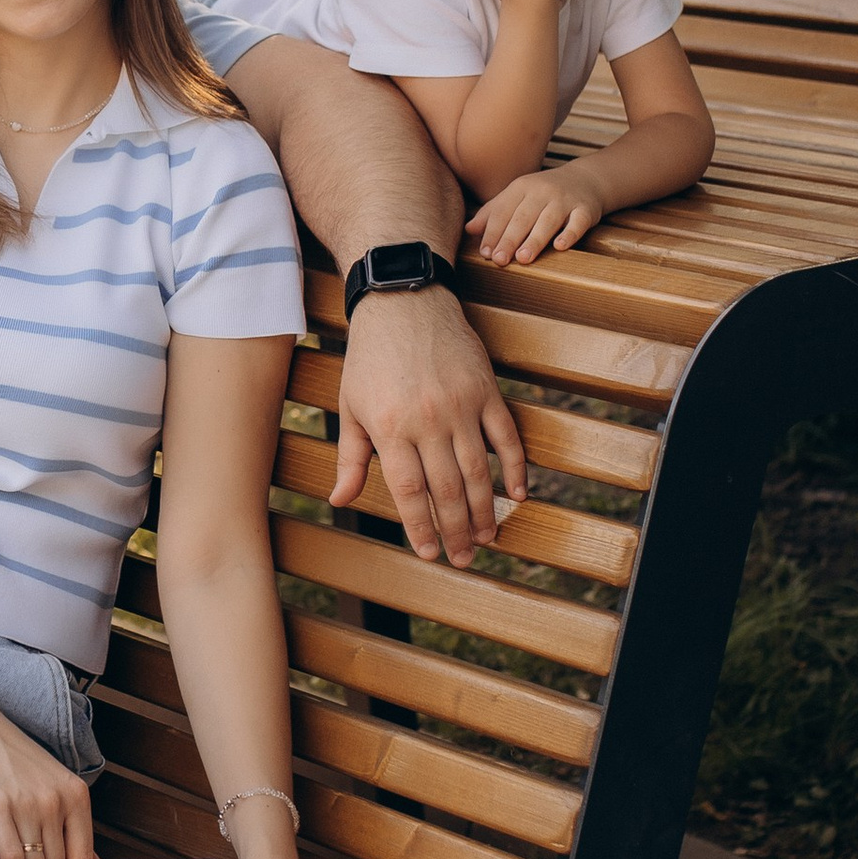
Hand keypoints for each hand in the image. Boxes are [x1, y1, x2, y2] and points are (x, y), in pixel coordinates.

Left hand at [336, 286, 526, 560]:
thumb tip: (339, 500)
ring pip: (478, 470)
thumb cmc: (370, 357)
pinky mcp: (486, 389)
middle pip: (447, 490)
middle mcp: (428, 421)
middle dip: (456, 530)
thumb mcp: (351, 406)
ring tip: (488, 537)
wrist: (402, 300)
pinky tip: (518, 494)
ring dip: (486, 509)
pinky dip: (515, 468)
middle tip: (464, 558)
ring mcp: (461, 405)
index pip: (410, 492)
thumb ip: (351, 457)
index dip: (422, 528)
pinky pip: (506, 437)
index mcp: (390, 428)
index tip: (431, 554)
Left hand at [470, 169, 604, 264]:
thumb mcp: (517, 196)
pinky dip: (570, 234)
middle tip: (499, 260)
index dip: (493, 232)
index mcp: (521, 188)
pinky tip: (560, 246)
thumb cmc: (543, 193)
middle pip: (523, 217)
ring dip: (535, 239)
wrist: (584, 180)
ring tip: (523, 258)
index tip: (485, 253)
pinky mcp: (585, 210)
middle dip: (510, 239)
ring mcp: (565, 200)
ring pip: (548, 220)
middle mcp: (542, 191)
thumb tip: (469, 229)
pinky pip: (577, 222)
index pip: (503, 211)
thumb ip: (493, 212)